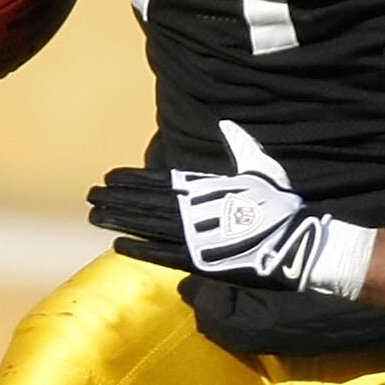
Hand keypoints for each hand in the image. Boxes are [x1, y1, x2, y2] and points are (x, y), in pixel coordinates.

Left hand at [88, 167, 372, 294]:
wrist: (293, 241)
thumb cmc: (280, 205)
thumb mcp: (260, 167)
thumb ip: (240, 146)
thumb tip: (227, 124)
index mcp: (207, 187)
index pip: (161, 181)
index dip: (134, 180)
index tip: (110, 178)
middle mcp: (196, 209)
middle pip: (147, 202)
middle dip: (118, 199)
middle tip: (91, 196)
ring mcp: (195, 235)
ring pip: (149, 225)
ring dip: (120, 220)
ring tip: (95, 216)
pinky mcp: (199, 259)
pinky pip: (163, 254)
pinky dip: (141, 249)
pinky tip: (119, 245)